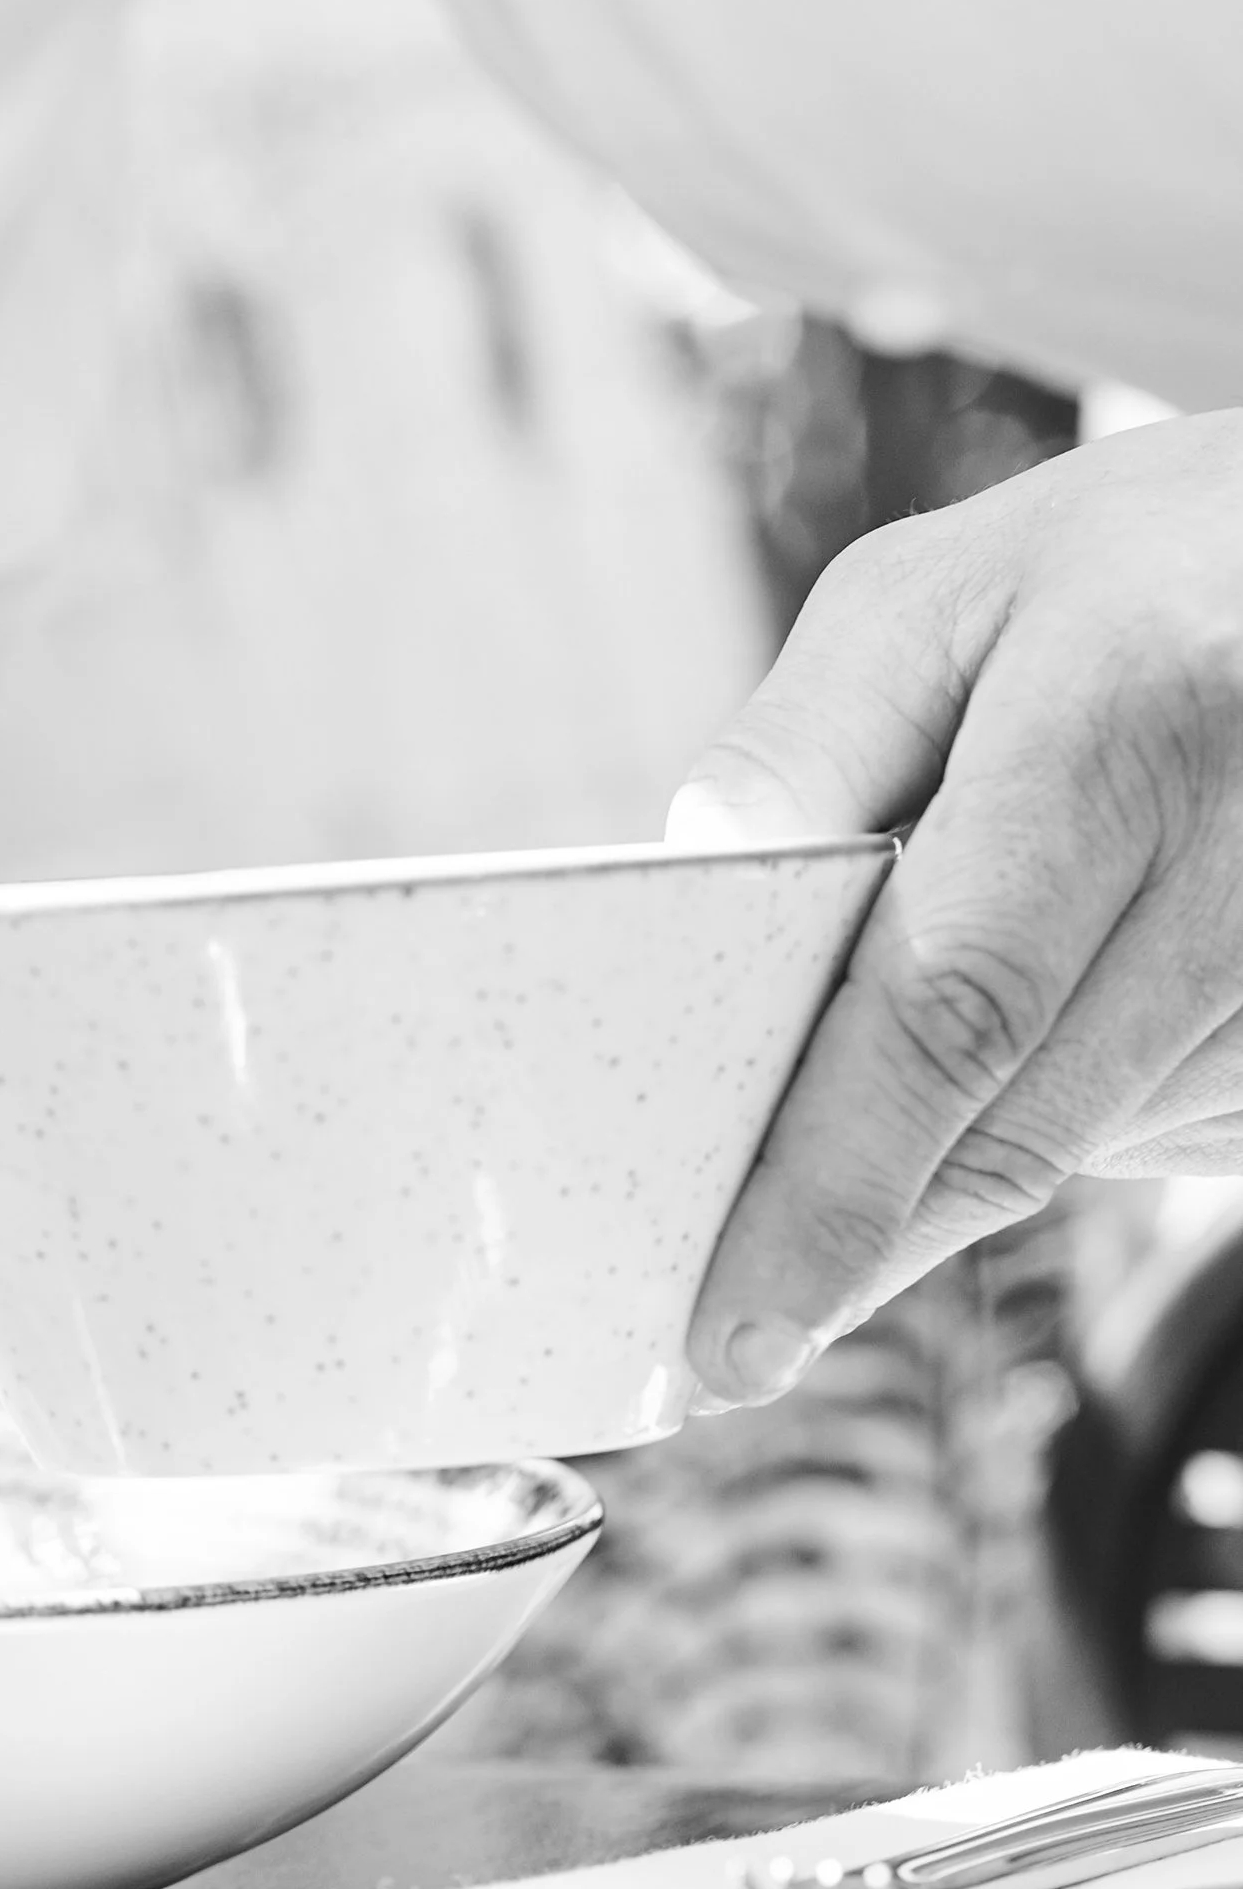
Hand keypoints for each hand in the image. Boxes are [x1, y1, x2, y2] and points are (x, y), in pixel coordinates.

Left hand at [672, 409, 1242, 1406]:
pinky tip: (1051, 1019)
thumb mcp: (935, 592)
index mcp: (1126, 718)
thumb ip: (811, 741)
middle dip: (872, 1228)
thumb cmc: (1117, 568)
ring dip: (977, 1150)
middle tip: (743, 1315)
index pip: (954, 999)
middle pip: (1030, 1118)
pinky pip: (1180, 1129)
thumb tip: (708, 882)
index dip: (835, 1178)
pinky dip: (1079, 1110)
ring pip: (1105, 1145)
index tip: (732, 1320)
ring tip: (890, 1071)